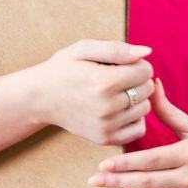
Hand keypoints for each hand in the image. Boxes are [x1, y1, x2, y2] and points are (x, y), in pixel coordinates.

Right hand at [24, 39, 153, 145]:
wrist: (40, 98)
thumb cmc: (64, 69)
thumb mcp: (84, 49)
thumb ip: (117, 49)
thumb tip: (147, 52)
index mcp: (103, 82)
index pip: (145, 71)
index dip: (136, 64)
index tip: (120, 65)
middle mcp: (106, 107)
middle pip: (146, 89)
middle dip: (137, 80)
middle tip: (116, 78)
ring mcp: (105, 126)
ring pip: (145, 109)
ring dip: (136, 99)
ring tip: (114, 93)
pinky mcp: (104, 139)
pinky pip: (139, 130)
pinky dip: (134, 119)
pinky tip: (118, 109)